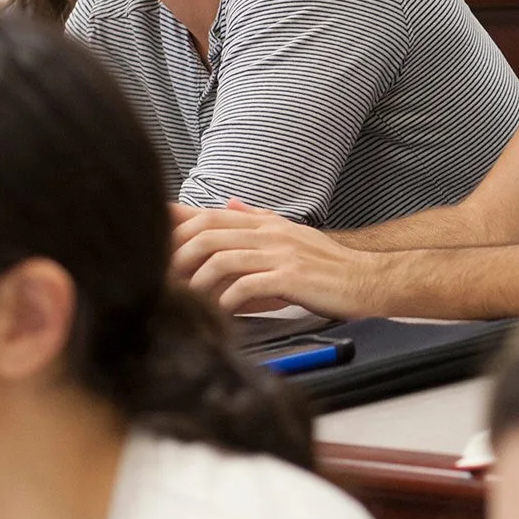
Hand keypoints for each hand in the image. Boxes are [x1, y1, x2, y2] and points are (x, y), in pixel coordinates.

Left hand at [171, 201, 380, 317]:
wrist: (369, 280)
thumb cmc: (328, 266)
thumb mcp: (290, 235)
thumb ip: (256, 220)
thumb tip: (227, 204)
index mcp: (264, 223)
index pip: (209, 216)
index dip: (175, 225)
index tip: (150, 236)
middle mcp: (268, 232)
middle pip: (207, 234)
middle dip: (177, 256)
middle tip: (161, 280)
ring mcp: (279, 253)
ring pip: (221, 259)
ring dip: (197, 282)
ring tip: (187, 301)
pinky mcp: (290, 276)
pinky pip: (245, 286)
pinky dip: (226, 301)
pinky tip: (220, 313)